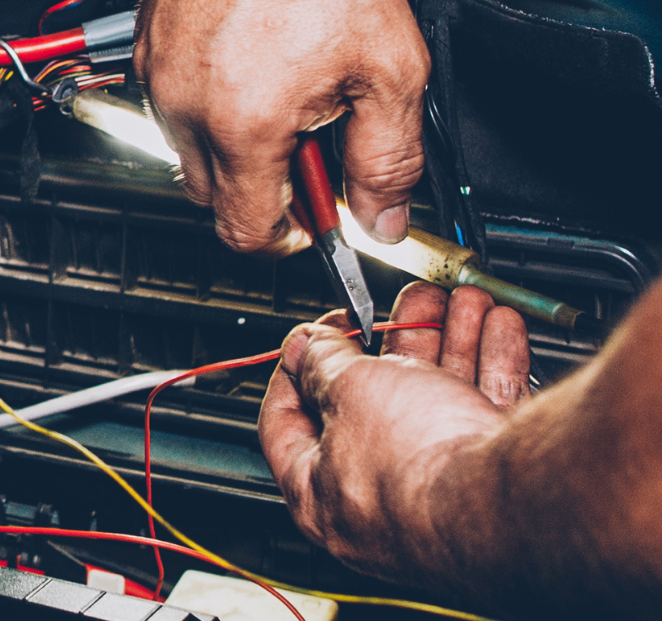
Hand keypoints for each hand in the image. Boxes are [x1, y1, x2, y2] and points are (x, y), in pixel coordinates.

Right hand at [134, 0, 431, 254]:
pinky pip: (170, 97)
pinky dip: (207, 95)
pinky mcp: (146, 41)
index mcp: (242, 125)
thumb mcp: (391, 72)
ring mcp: (158, 72)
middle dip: (260, 184)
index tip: (311, 218)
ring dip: (230, 138)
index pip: (244, 229)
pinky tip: (250, 54)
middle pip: (210, 194)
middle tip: (310, 141)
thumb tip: (383, 217)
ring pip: (186, 144)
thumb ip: (390, 160)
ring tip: (282, 84)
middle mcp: (185, 105)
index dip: (288, 234)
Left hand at [258, 282, 528, 584]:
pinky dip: (492, 364)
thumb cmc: (417, 464)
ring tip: (463, 301)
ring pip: (438, 400)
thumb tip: (306, 348)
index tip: (310, 338)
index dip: (295, 369)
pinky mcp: (496, 484)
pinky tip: (499, 326)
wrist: (516, 499)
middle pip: (376, 404)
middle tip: (406, 305)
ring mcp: (442, 496)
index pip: (288, 425)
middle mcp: (381, 503)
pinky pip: (485, 412)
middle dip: (398, 342)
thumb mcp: (347, 390)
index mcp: (322, 496)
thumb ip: (322, 362)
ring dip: (451, 340)